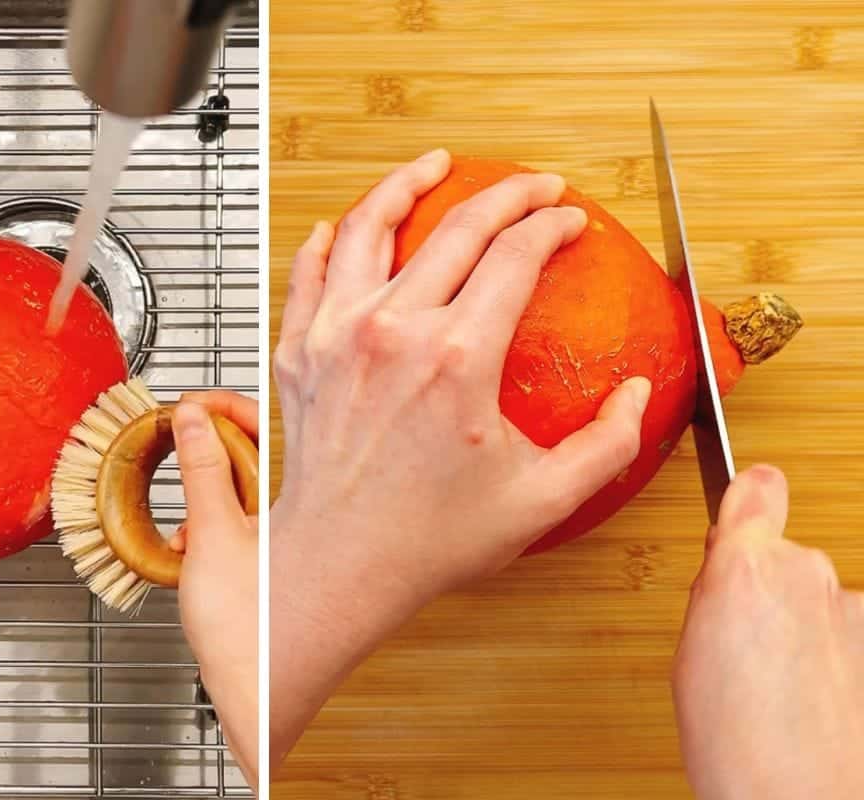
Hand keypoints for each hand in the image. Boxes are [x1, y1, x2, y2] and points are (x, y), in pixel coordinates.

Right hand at [172, 392, 258, 785]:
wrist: (257, 694)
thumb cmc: (248, 634)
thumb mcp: (210, 537)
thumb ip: (199, 472)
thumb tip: (191, 420)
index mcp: (292, 497)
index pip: (260, 423)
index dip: (222, 404)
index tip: (188, 403)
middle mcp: (301, 511)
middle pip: (252, 452)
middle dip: (209, 448)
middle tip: (178, 438)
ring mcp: (286, 535)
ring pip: (242, 489)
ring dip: (205, 494)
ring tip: (184, 520)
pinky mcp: (272, 558)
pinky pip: (240, 523)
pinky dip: (212, 527)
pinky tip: (191, 550)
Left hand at [270, 150, 650, 759]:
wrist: (339, 562)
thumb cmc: (431, 538)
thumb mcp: (541, 499)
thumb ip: (605, 444)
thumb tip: (637, 395)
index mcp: (457, 357)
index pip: (515, 256)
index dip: (550, 225)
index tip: (567, 219)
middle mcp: (392, 330)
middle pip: (457, 228)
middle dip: (507, 194)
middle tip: (532, 186)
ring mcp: (337, 334)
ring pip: (371, 227)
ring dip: (407, 184)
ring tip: (433, 165)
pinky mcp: (297, 349)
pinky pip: (309, 271)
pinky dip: (330, 238)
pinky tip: (346, 225)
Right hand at [673, 465, 863, 799]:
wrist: (797, 796)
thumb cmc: (735, 739)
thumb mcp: (688, 649)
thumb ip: (711, 589)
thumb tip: (725, 562)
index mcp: (744, 565)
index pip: (757, 487)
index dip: (747, 495)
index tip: (743, 501)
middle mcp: (806, 572)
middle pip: (781, 551)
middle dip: (762, 581)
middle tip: (738, 634)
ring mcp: (849, 607)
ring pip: (813, 593)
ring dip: (796, 620)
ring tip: (772, 676)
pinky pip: (841, 628)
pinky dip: (827, 651)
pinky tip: (806, 690)